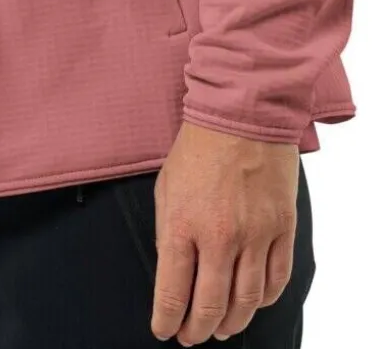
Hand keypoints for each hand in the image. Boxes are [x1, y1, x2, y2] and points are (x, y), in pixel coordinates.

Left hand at [151, 122, 299, 344]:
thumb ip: (168, 230)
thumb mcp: (165, 187)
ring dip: (232, 321)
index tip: (163, 330)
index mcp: (181, 225)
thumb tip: (172, 268)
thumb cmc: (197, 149)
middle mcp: (219, 238)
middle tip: (192, 337)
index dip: (167, 319)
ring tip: (221, 329)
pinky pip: (277, 280)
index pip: (172, 290)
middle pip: (210, 305)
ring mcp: (255, 236)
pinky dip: (264, 300)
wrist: (241, 119)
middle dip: (198, 329)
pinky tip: (252, 304)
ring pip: (246, 300)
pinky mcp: (282, 231)